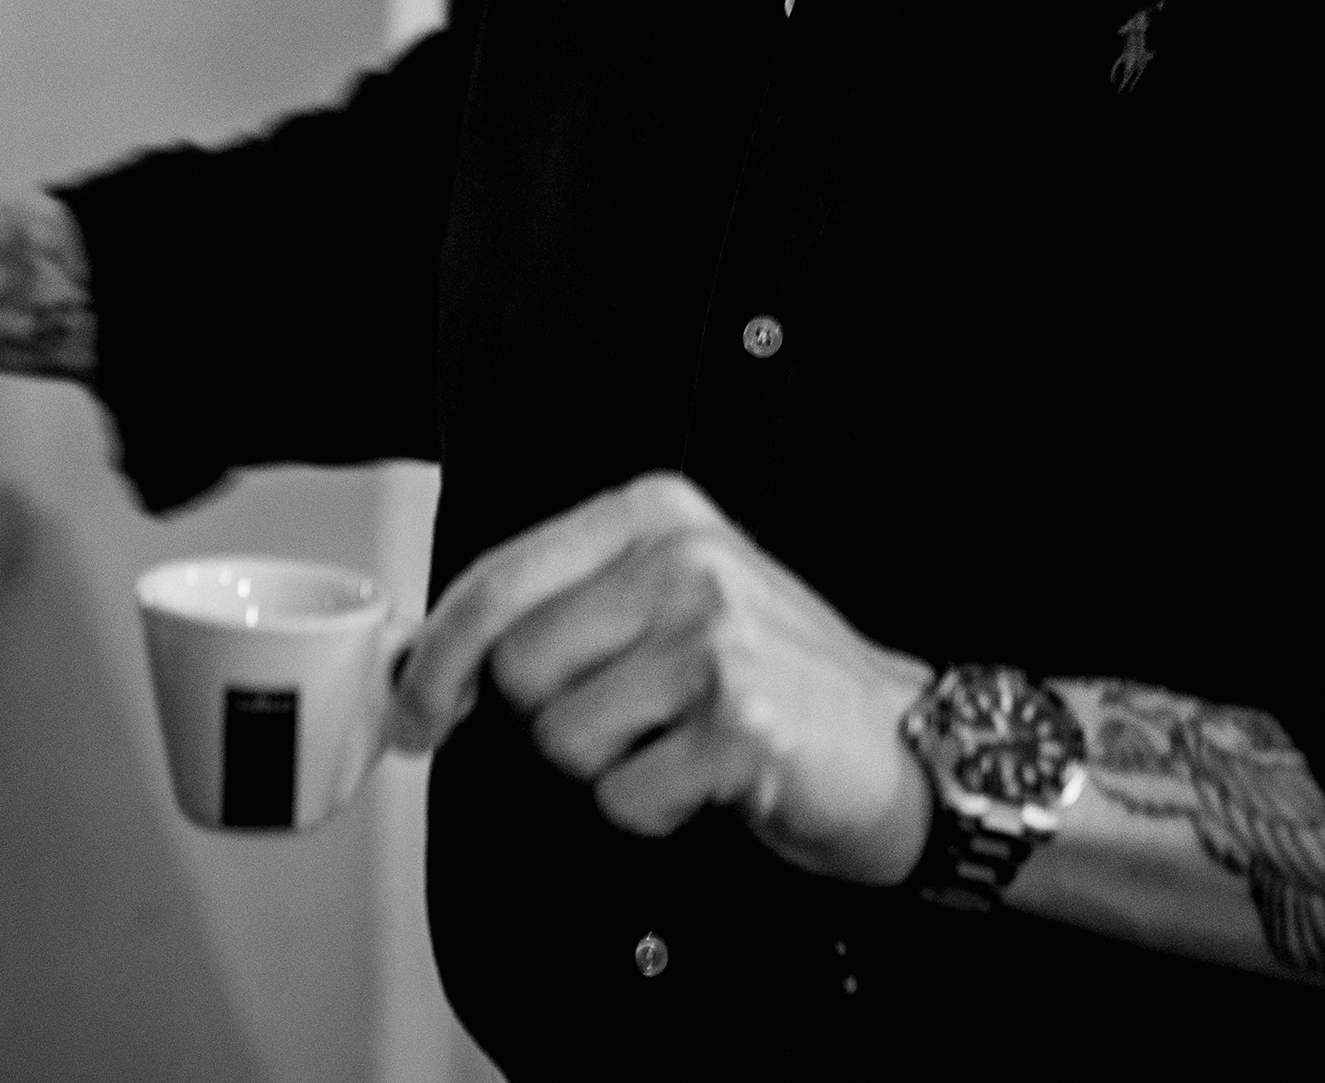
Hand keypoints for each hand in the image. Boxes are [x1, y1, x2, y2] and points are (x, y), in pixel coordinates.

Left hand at [387, 471, 934, 886]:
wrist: (908, 746)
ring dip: (611, 768)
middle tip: (630, 721)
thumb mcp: (671, 600)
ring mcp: (716, 640)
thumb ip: (562, 607)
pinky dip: (657, 809)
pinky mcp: (741, 724)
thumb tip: (430, 658)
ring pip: (564, 741)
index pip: (496, 583)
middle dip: (555, 721)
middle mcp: (683, 563)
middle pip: (519, 674)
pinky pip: (625, 797)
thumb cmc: (778, 677)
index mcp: (652, 516)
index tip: (416, 711)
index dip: (437, 660)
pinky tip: (709, 780)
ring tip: (679, 743)